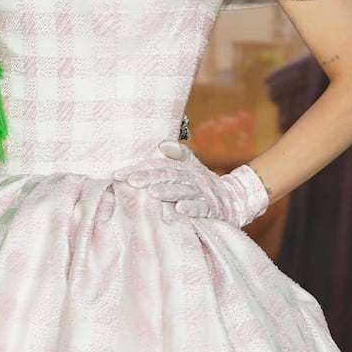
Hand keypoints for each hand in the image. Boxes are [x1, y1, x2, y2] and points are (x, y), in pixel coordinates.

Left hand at [116, 139, 268, 227]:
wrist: (232, 200)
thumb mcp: (191, 166)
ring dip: (168, 192)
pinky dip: (192, 208)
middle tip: (131, 181)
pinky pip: (202, 207)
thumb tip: (163, 143)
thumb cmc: (202, 183)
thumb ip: (178, 154)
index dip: (140, 169)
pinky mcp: (213, 207)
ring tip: (152, 193)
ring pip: (184, 191)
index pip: (159, 166)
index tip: (120, 174)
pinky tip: (180, 209)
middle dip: (149, 178)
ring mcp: (203, 193)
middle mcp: (192, 178)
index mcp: (184, 168)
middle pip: (169, 176)